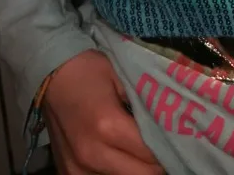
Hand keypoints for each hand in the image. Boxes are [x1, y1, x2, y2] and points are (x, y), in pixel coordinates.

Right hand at [43, 50, 163, 173]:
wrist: (50, 72)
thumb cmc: (90, 69)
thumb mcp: (123, 78)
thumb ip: (146, 105)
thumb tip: (174, 124)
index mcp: (108, 125)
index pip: (152, 153)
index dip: (172, 148)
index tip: (184, 140)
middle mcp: (91, 154)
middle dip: (160, 165)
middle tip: (172, 151)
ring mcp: (76, 169)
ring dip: (140, 170)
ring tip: (150, 155)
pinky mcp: (67, 174)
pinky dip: (120, 172)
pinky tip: (128, 158)